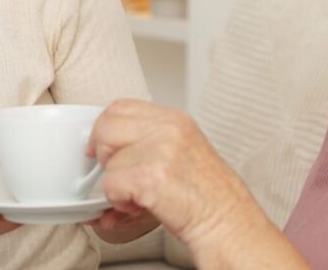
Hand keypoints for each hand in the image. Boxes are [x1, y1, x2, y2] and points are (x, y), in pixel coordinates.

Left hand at [87, 100, 260, 252]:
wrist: (228, 221)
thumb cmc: (207, 195)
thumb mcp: (181, 152)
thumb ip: (148, 142)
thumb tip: (102, 151)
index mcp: (174, 120)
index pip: (121, 107)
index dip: (103, 127)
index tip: (99, 147)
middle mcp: (168, 129)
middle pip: (107, 127)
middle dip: (105, 156)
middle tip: (121, 176)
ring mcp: (161, 150)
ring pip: (108, 161)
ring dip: (116, 186)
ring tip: (139, 197)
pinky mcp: (152, 177)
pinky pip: (111, 185)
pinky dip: (119, 202)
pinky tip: (140, 206)